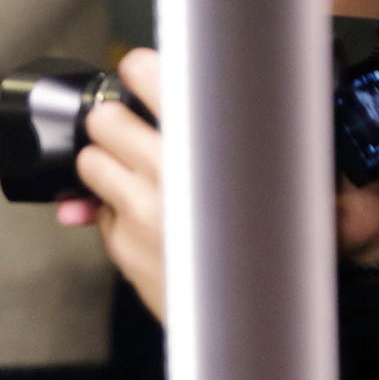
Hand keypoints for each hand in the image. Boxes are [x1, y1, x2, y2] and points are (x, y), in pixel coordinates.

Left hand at [58, 48, 378, 326]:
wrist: (276, 312)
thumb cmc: (287, 240)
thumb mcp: (286, 174)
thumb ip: (247, 136)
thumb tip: (199, 98)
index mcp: (217, 148)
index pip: (161, 85)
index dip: (141, 69)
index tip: (138, 67)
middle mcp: (174, 177)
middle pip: (106, 121)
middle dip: (114, 118)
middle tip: (129, 123)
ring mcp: (142, 216)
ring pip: (90, 163)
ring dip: (106, 160)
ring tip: (137, 171)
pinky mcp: (124, 248)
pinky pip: (98, 210)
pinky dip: (112, 207)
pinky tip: (147, 214)